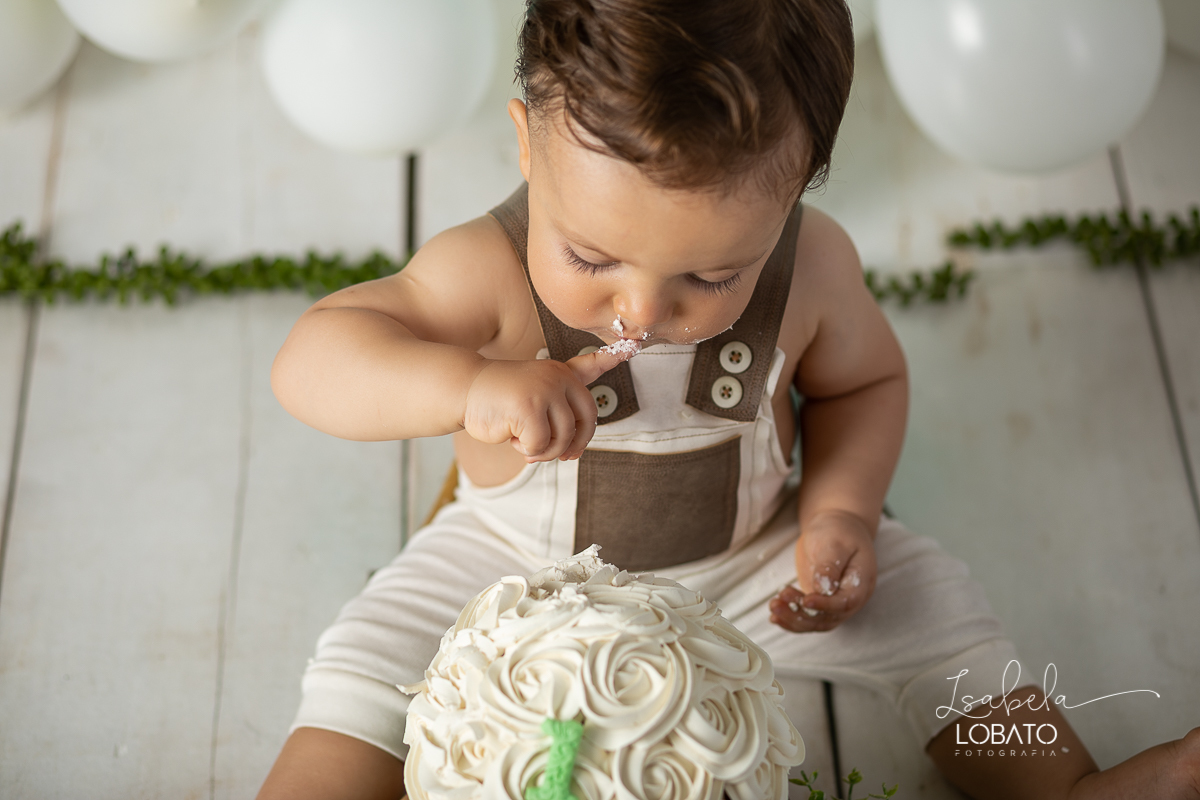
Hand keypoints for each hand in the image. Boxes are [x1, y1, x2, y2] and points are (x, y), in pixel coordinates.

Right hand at [462, 347, 632, 462]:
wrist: (464, 390)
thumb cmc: (500, 400)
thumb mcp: (534, 398)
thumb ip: (557, 414)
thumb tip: (575, 448)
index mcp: (562, 374)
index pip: (592, 367)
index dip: (612, 358)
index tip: (633, 346)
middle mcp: (558, 378)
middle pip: (586, 423)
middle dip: (572, 446)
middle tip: (556, 454)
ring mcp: (545, 391)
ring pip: (563, 439)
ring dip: (543, 451)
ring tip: (523, 441)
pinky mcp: (529, 407)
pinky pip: (540, 445)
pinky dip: (527, 450)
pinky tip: (512, 437)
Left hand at [768, 510, 876, 632]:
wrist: (835, 529)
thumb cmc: (838, 531)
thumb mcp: (834, 543)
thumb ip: (829, 566)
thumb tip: (822, 589)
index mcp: (861, 583)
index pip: (846, 602)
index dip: (826, 605)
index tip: (806, 601)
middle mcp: (851, 599)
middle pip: (829, 618)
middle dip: (802, 615)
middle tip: (778, 603)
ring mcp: (835, 604)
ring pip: (816, 622)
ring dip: (793, 618)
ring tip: (773, 606)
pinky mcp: (820, 602)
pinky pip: (807, 618)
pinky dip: (791, 619)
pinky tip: (774, 616)